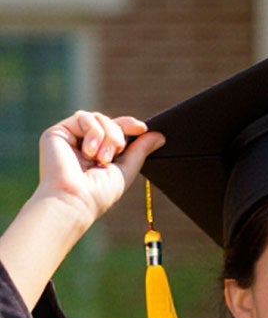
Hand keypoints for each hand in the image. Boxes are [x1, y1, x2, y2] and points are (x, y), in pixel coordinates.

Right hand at [34, 112, 159, 230]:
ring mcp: (70, 137)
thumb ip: (140, 151)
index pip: (115, 130)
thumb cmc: (99, 193)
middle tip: (116, 153)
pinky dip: (93, 132)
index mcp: (98, 152)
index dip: (129, 125)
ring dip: (107, 135)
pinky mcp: (57, 132)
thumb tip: (159, 135)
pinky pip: (83, 117)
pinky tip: (89, 152)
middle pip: (108, 121)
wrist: (75, 199)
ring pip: (97, 117)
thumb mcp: (126, 170)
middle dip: (118, 134)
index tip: (142, 128)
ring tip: (102, 158)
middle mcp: (83, 144)